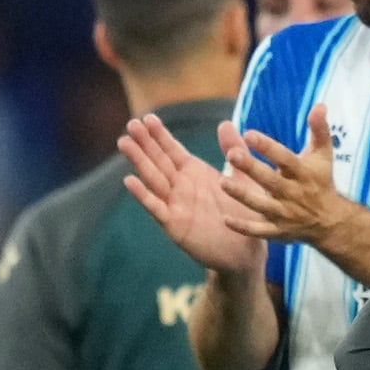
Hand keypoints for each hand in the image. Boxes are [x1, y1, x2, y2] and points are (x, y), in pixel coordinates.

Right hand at [119, 113, 262, 276]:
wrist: (245, 252)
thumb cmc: (244, 215)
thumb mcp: (243, 178)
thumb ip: (235, 151)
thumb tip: (226, 123)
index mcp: (195, 173)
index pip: (173, 150)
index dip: (160, 135)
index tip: (147, 117)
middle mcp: (181, 187)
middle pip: (158, 161)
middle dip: (144, 143)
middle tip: (130, 124)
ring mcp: (175, 205)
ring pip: (153, 179)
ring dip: (138, 161)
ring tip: (124, 143)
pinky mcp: (175, 224)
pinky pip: (157, 208)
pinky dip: (143, 195)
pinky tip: (130, 181)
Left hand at [219, 104, 347, 247]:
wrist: (330, 221)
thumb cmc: (320, 181)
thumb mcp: (323, 155)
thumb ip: (319, 130)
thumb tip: (320, 105)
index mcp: (302, 173)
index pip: (285, 158)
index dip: (268, 147)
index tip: (249, 134)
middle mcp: (293, 193)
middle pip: (270, 180)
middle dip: (251, 168)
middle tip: (231, 154)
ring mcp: (284, 213)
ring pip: (262, 205)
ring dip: (242, 195)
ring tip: (222, 182)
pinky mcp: (277, 231)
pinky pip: (259, 231)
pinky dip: (243, 227)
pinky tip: (225, 220)